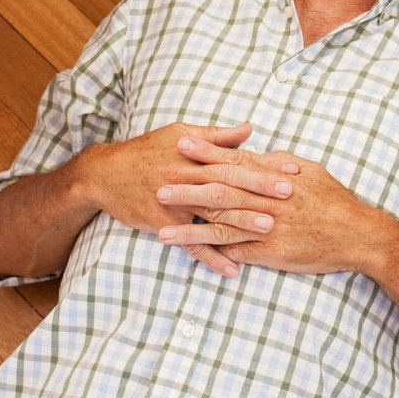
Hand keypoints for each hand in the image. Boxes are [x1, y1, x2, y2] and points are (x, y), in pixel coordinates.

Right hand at [75, 122, 298, 247]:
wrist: (105, 174)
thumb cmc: (147, 151)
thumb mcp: (181, 133)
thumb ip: (218, 136)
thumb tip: (250, 128)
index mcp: (196, 155)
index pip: (238, 160)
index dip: (266, 166)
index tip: (293, 170)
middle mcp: (188, 176)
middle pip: (230, 184)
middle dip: (261, 191)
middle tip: (291, 198)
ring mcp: (176, 202)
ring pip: (213, 213)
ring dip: (241, 222)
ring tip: (269, 230)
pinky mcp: (164, 224)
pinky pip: (192, 244)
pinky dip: (212, 257)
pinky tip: (233, 269)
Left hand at [161, 139, 397, 279]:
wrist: (357, 235)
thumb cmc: (335, 201)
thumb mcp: (311, 171)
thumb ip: (280, 161)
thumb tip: (256, 152)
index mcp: (276, 176)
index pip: (234, 161)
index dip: (207, 152)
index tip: (182, 143)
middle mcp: (267, 199)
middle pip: (220, 189)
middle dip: (187, 185)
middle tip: (157, 181)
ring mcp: (266, 226)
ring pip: (219, 222)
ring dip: (187, 221)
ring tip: (159, 220)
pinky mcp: (268, 251)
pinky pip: (232, 249)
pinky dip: (206, 249)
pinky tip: (184, 249)